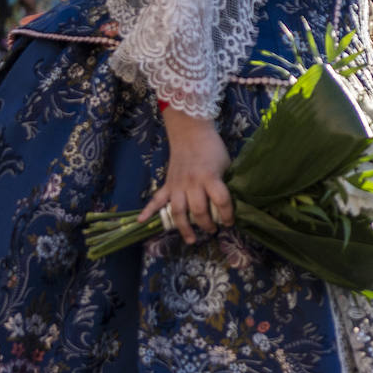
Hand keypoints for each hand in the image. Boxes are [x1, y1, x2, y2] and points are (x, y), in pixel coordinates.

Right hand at [143, 107, 234, 244]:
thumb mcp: (226, 165)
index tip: (230, 222)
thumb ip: (226, 184)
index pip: (221, 201)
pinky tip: (141, 221)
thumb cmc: (212, 149)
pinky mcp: (167, 184)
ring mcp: (177, 184)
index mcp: (210, 178)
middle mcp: (192, 183)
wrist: (190, 132)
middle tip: (213, 230)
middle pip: (198, 210)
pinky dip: (148, 210)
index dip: (228, 215)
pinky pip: (157, 199)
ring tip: (191, 240)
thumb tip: (231, 205)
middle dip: (207, 224)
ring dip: (184, 228)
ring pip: (178, 211)